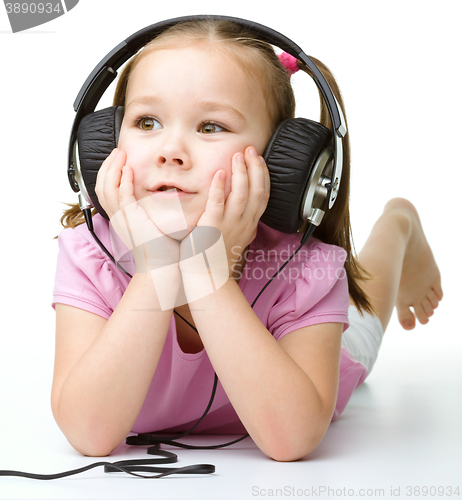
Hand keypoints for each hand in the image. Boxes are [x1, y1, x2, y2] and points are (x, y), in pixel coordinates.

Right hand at [95, 149, 180, 272]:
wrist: (163, 264)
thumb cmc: (162, 247)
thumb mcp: (151, 223)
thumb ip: (149, 208)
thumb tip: (159, 195)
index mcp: (121, 218)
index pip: (106, 190)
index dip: (110, 173)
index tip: (119, 160)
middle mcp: (117, 217)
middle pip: (101, 186)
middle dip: (108, 166)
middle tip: (117, 152)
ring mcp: (121, 219)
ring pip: (106, 188)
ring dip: (112, 169)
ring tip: (120, 155)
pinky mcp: (130, 220)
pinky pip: (121, 196)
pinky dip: (122, 181)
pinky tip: (128, 170)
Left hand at [179, 147, 269, 280]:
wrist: (208, 276)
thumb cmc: (219, 257)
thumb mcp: (238, 237)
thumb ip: (243, 221)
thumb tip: (246, 209)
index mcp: (249, 224)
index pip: (263, 195)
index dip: (263, 176)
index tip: (260, 160)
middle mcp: (243, 223)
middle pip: (256, 191)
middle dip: (255, 168)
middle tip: (250, 150)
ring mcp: (229, 225)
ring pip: (241, 195)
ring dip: (241, 173)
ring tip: (237, 156)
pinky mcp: (212, 227)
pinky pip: (217, 204)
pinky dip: (219, 187)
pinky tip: (218, 173)